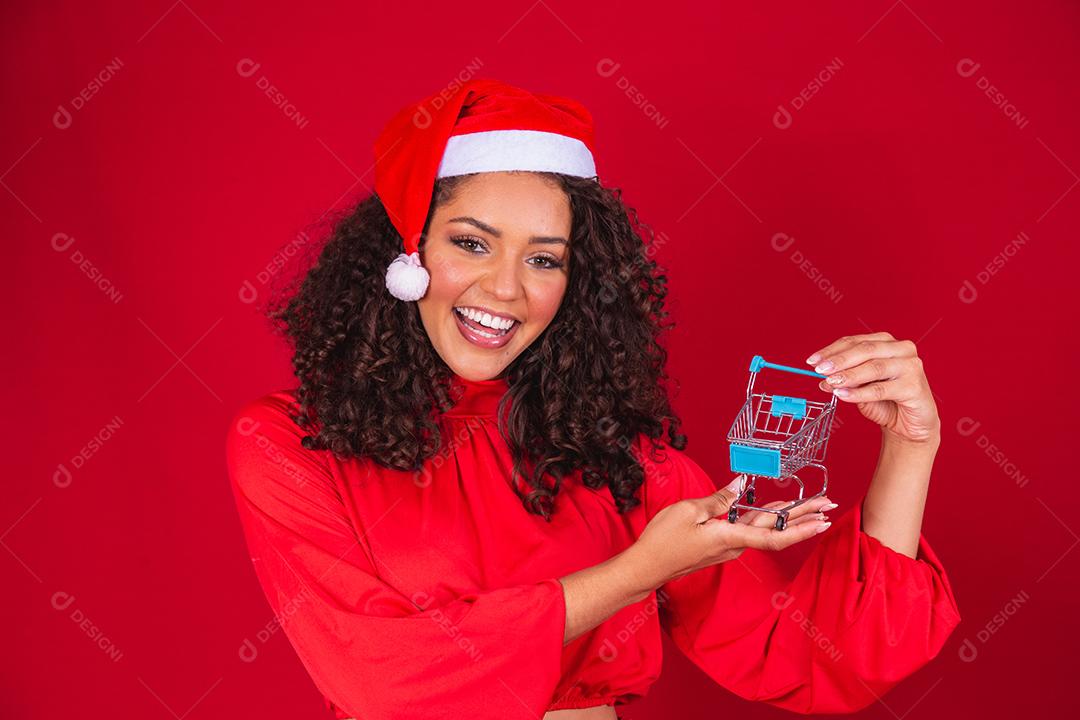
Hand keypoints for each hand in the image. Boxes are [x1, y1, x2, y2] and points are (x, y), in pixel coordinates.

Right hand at [625, 480, 834, 589]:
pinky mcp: (721, 544)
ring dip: (789, 517)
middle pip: (776, 530)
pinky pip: (750, 529)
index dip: (800, 529)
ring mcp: (729, 546)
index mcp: (730, 537)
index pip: (773, 536)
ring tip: (811, 506)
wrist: (647, 567)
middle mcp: (735, 545)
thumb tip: (738, 485)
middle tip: (828, 504)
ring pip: (765, 529)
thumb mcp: (688, 511)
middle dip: (804, 517)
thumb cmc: (663, 540)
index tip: (822, 522)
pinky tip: (775, 509)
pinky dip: (767, 517)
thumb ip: (717, 499)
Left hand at [806, 332, 940, 444]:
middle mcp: (902, 349)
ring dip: (849, 376)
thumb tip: (822, 377)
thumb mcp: (860, 387)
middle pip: (865, 350)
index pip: (855, 341)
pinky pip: (881, 389)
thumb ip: (845, 379)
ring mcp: (911, 366)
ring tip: (830, 383)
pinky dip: (860, 393)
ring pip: (874, 368)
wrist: (910, 424)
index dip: (831, 350)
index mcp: (886, 343)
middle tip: (820, 370)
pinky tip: (844, 395)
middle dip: (839, 360)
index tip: (812, 361)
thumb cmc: (886, 401)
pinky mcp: (915, 386)